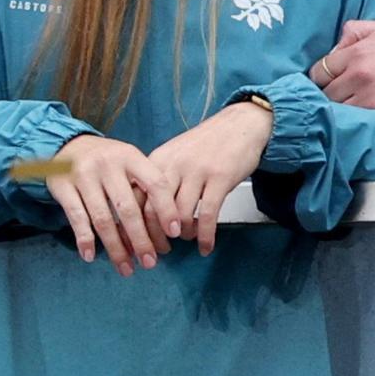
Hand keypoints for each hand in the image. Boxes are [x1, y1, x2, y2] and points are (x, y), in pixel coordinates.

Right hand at [41, 134, 177, 273]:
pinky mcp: (63, 187)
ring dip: (115, 247)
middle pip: (128, 208)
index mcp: (132, 158)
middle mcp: (110, 166)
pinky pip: (76, 217)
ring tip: (126, 267)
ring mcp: (85, 176)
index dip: (167, 209)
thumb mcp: (131, 161)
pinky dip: (84, 239)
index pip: (155, 184)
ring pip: (103, 218)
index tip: (174, 233)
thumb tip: (166, 226)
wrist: (68, 145)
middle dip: (141, 239)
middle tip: (150, 262)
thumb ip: (146, 185)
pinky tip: (91, 256)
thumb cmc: (110, 161)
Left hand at [146, 101, 271, 256]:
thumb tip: (141, 212)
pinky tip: (206, 246)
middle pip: (152, 212)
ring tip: (188, 238)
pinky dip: (205, 236)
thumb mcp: (175, 154)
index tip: (136, 243)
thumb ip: (158, 179)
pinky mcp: (221, 178)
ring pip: (180, 216)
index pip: (134, 199)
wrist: (241, 124)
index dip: (133, 227)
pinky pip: (208, 216)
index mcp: (157, 161)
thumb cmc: (208, 143)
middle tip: (160, 251)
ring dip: (183, 235)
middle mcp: (173, 166)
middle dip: (154, 238)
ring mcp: (197, 172)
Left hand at [313, 20, 374, 110]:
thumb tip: (336, 44)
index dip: (324, 77)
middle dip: (333, 93)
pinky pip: (353, 119)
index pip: (320, 70)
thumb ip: (357, 30)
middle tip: (347, 94)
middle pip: (325, 92)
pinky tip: (368, 113)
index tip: (333, 81)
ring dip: (344, 107)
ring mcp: (368, 95)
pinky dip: (357, 118)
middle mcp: (359, 72)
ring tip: (359, 104)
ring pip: (337, 108)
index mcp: (359, 50)